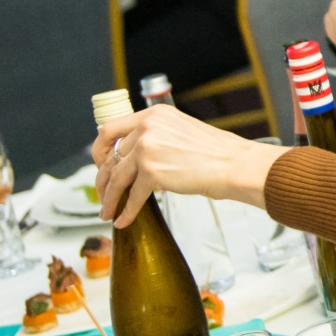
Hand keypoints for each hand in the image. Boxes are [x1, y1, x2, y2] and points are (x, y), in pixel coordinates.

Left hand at [94, 104, 270, 226]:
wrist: (235, 164)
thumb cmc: (216, 152)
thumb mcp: (180, 131)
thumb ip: (156, 137)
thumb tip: (135, 159)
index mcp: (153, 115)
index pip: (110, 129)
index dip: (100, 150)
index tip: (100, 164)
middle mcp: (147, 128)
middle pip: (111, 157)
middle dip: (104, 179)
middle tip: (103, 194)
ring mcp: (148, 149)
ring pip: (117, 178)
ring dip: (110, 198)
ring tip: (107, 212)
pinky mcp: (153, 172)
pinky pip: (132, 196)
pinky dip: (126, 211)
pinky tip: (123, 220)